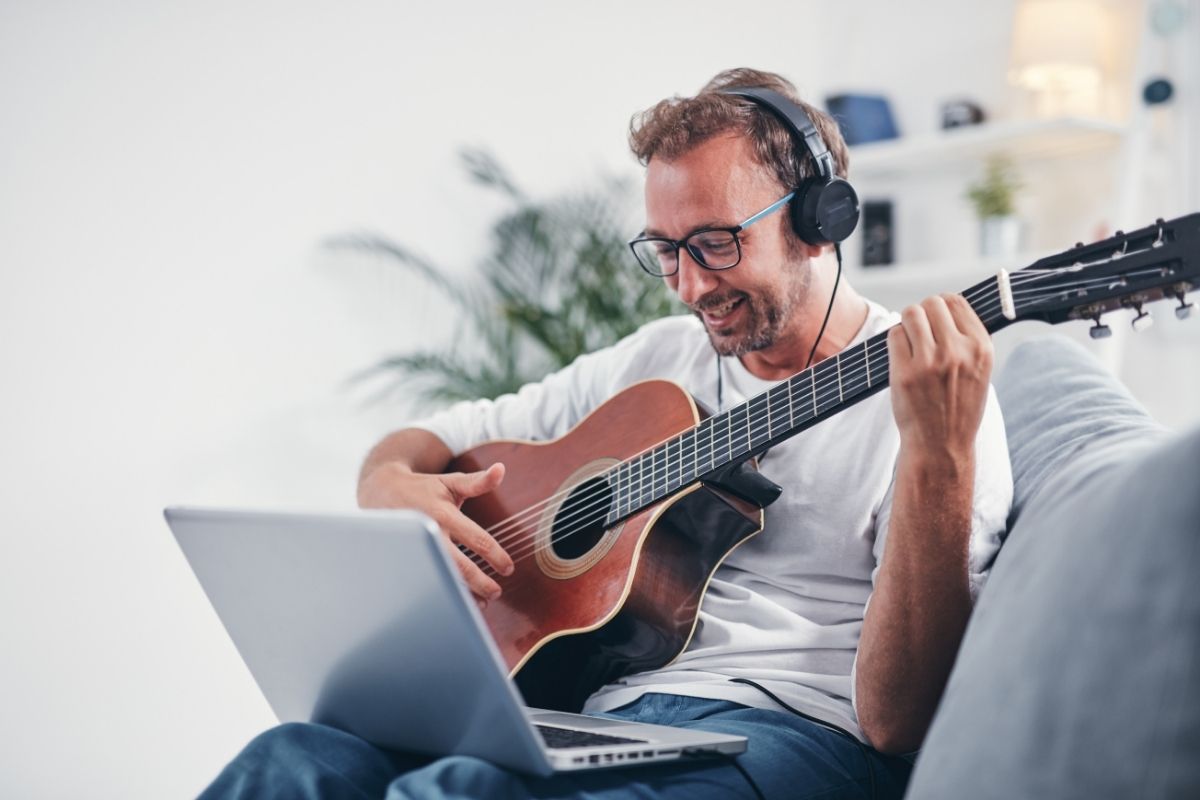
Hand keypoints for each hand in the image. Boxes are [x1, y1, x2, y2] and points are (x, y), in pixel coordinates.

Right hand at [358, 461, 513, 604]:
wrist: (380, 491)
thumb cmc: (423, 488)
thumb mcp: (450, 481)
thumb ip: (478, 481)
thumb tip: (501, 469)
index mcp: (443, 514)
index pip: (476, 539)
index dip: (495, 556)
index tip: (508, 568)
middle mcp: (429, 533)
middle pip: (458, 565)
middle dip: (480, 582)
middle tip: (496, 592)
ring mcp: (415, 549)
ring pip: (442, 576)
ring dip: (464, 592)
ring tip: (484, 601)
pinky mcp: (405, 559)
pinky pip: (427, 579)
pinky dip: (444, 591)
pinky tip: (459, 599)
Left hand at [887, 294, 992, 459]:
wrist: (941, 446)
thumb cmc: (959, 407)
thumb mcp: (979, 371)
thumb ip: (967, 339)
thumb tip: (946, 304)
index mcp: (981, 348)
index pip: (957, 301)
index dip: (942, 305)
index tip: (936, 318)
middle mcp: (958, 351)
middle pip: (932, 303)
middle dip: (923, 312)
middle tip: (921, 332)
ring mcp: (930, 362)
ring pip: (911, 314)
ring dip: (907, 323)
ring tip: (911, 341)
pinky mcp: (904, 373)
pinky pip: (894, 335)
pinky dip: (895, 341)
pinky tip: (902, 357)